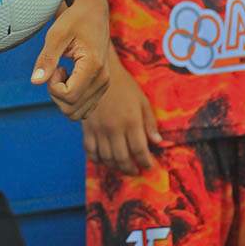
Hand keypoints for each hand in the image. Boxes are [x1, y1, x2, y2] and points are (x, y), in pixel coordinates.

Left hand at [30, 0, 109, 121]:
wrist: (94, 12)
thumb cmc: (74, 19)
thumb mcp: (56, 34)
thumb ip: (46, 59)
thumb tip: (35, 82)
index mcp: (93, 67)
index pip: (68, 96)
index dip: (53, 86)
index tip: (55, 66)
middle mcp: (103, 80)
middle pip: (72, 110)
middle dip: (56, 94)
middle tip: (56, 69)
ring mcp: (104, 85)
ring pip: (77, 113)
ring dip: (63, 98)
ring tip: (64, 73)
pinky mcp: (102, 87)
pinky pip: (84, 108)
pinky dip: (71, 99)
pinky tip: (70, 77)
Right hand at [82, 48, 160, 174]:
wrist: (98, 74)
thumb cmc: (124, 86)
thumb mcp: (142, 101)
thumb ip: (149, 123)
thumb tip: (157, 142)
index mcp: (131, 121)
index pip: (140, 150)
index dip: (145, 162)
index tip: (149, 166)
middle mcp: (114, 128)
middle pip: (122, 158)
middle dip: (130, 168)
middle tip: (135, 171)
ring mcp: (99, 129)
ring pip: (106, 157)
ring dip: (115, 167)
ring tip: (122, 167)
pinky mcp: (87, 128)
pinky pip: (90, 151)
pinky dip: (97, 159)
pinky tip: (104, 160)